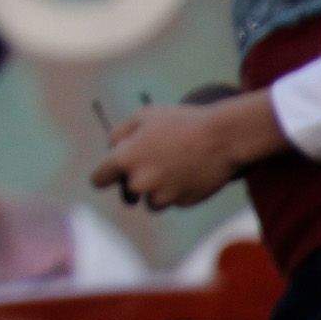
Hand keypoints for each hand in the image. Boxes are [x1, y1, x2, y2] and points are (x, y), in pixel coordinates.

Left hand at [89, 92, 285, 210]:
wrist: (222, 137)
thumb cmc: (180, 122)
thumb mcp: (143, 116)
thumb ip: (120, 133)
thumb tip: (112, 149)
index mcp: (125, 160)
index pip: (98, 179)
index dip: (103, 176)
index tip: (108, 175)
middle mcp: (140, 182)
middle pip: (127, 193)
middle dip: (134, 182)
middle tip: (151, 165)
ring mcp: (162, 195)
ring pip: (151, 201)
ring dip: (156, 190)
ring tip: (173, 167)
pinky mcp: (183, 203)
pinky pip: (173, 201)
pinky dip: (177, 192)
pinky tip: (189, 172)